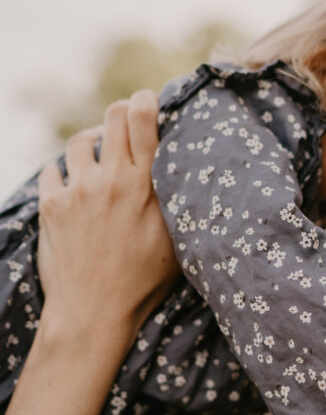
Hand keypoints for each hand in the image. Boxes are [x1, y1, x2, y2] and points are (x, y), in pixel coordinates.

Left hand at [37, 90, 179, 349]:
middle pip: (112, 117)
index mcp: (145, 186)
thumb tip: (185, 170)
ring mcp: (77, 190)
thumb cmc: (143, 282)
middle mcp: (111, 180)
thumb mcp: (176, 240)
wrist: (92, 313)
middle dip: (120, 114)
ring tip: (98, 162)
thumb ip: (176, 200)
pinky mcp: (51, 205)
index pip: (142, 119)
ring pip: (79, 140)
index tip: (147, 102)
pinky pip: (52, 169)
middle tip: (124, 127)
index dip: (145, 101)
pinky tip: (74, 188)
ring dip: (91, 145)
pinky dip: (63, 173)